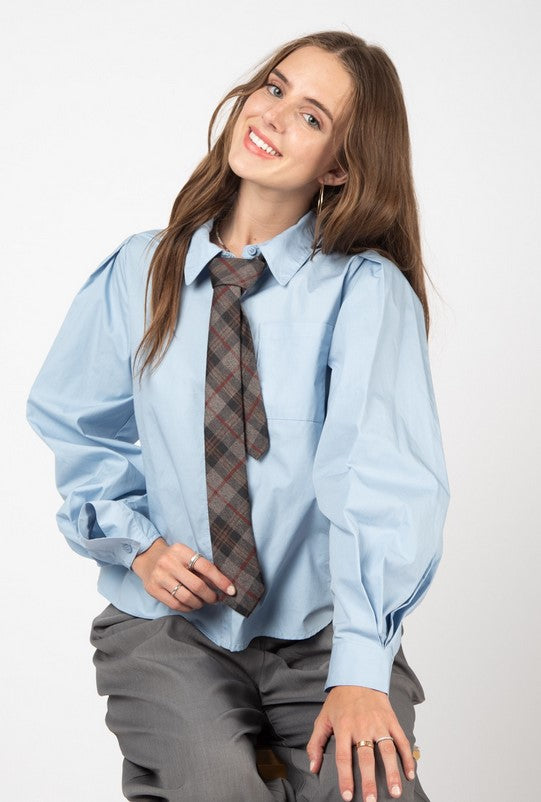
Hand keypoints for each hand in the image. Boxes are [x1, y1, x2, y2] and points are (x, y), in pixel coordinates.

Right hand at [131, 537, 236, 611]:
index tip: (231, 590)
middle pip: (197, 585)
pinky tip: (192, 605)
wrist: (147, 557)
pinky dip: (188, 608)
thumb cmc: (174, 558)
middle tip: (216, 598)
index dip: (221, 580)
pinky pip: (176, 605)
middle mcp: (169, 563)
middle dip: (211, 595)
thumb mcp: (186, 555)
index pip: (206, 567)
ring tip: (203, 602)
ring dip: (200, 603)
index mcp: (181, 551)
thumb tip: (223, 584)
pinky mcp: (153, 590)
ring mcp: (159, 577)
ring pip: (187, 598)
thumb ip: (201, 566)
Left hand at [306, 685, 415, 801]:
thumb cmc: (339, 701)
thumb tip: (313, 768)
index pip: (344, 757)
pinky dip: (407, 757)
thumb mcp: (323, 718)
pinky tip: (409, 773)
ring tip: (395, 792)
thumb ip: (315, 743)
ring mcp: (378, 723)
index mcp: (343, 727)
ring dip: (392, 772)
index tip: (348, 796)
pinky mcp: (391, 720)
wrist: (358, 676)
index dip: (345, 778)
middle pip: (366, 757)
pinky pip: (401, 740)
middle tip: (372, 801)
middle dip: (369, 781)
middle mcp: (362, 726)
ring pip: (387, 750)